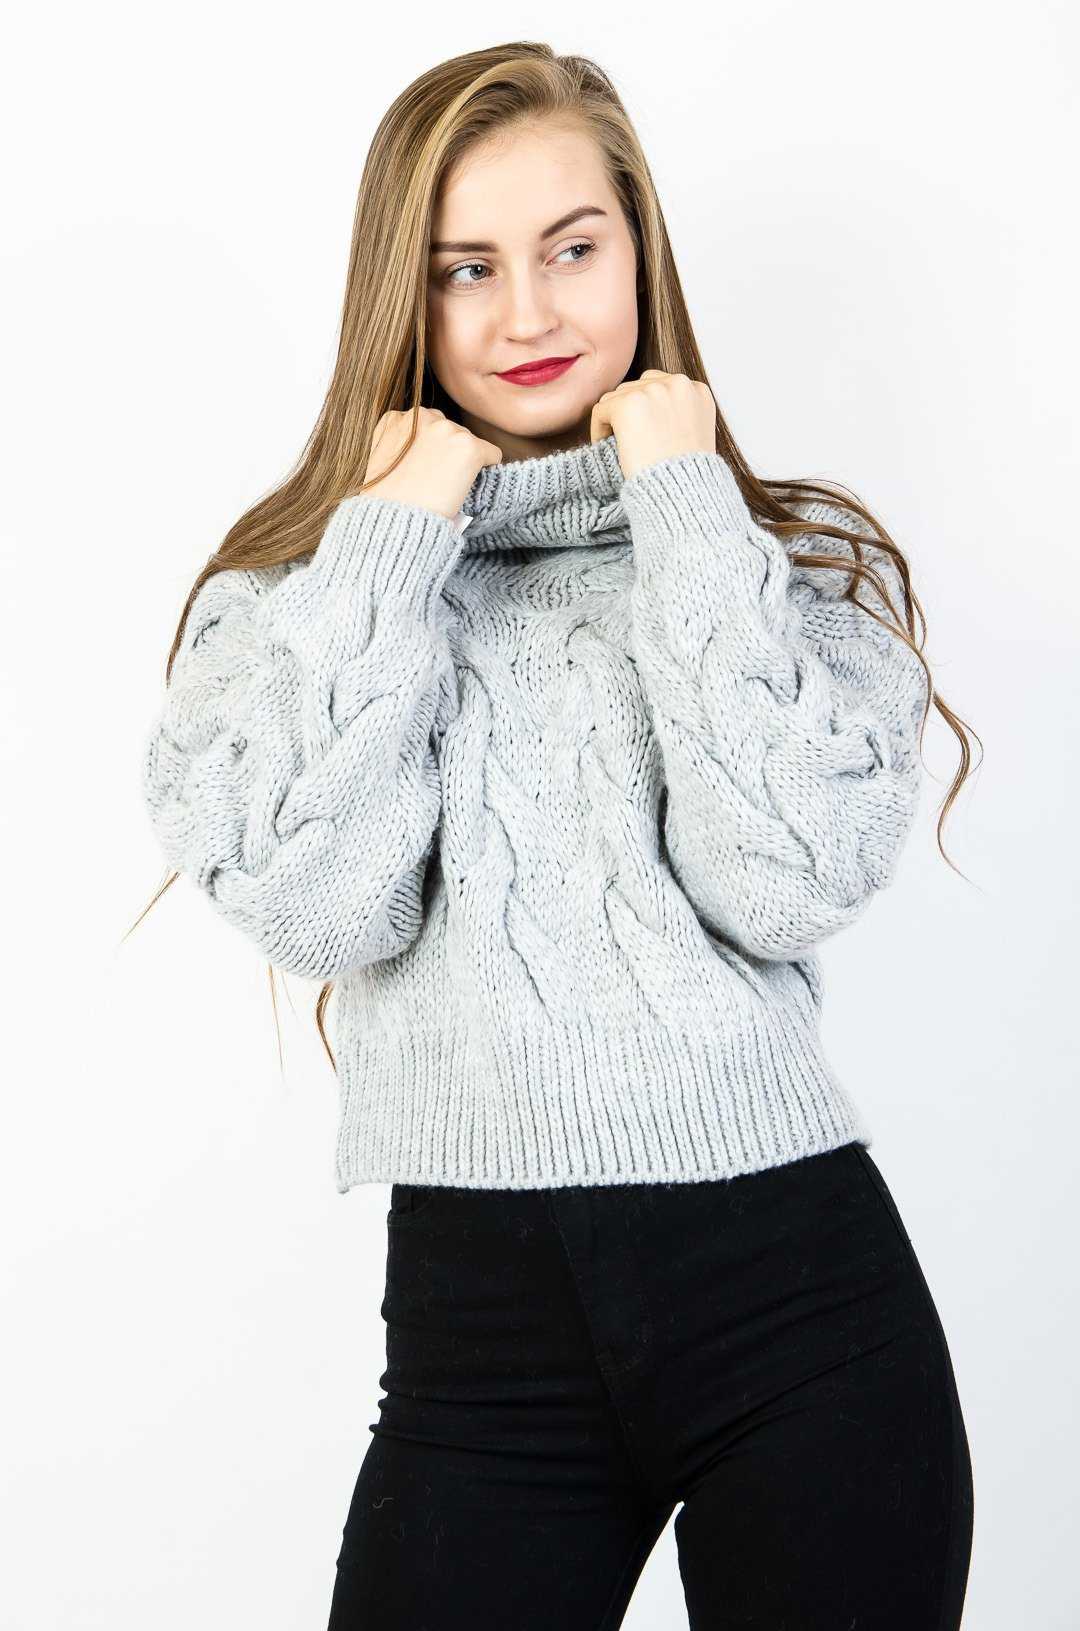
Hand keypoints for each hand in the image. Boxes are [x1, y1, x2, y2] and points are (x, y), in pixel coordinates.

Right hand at [360, 408, 502, 521]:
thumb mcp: (381, 460)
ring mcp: (446, 429)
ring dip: (463, 460)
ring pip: (468, 441)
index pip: (426, 424)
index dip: (428, 450)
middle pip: (449, 429)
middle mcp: (422, 416)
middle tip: (436, 480)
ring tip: (446, 485)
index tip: (422, 469)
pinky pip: (492, 454)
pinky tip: (466, 485)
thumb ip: (401, 444)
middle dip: (447, 451)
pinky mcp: (469, 447)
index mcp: (395, 418)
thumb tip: (425, 447)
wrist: (395, 521)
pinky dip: (486, 468)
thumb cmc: (385, 501)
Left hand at [589, 370, 717, 481]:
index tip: (640, 431)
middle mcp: (678, 384)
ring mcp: (653, 391)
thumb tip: (646, 411)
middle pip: (636, 387)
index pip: (659, 385)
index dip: (646, 409)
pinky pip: (601, 409)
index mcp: (697, 391)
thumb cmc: (687, 475)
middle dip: (629, 412)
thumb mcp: (693, 434)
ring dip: (614, 420)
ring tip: (618, 445)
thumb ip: (676, 414)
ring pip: (616, 397)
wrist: (682, 492)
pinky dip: (599, 429)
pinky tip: (607, 447)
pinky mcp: (629, 403)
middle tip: (626, 440)